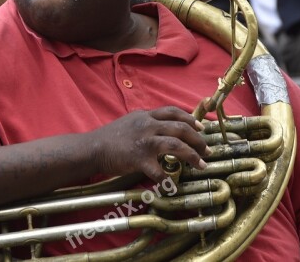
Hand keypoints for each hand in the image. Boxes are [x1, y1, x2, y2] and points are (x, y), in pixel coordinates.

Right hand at [91, 106, 208, 182]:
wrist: (93, 148)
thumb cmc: (110, 137)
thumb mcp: (130, 121)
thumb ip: (147, 122)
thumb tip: (163, 127)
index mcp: (146, 115)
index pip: (173, 112)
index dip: (190, 119)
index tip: (201, 127)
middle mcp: (148, 125)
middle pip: (181, 128)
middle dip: (198, 139)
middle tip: (206, 149)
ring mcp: (145, 141)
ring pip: (176, 145)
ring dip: (192, 155)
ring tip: (201, 165)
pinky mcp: (139, 158)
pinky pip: (159, 171)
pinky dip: (168, 180)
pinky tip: (173, 187)